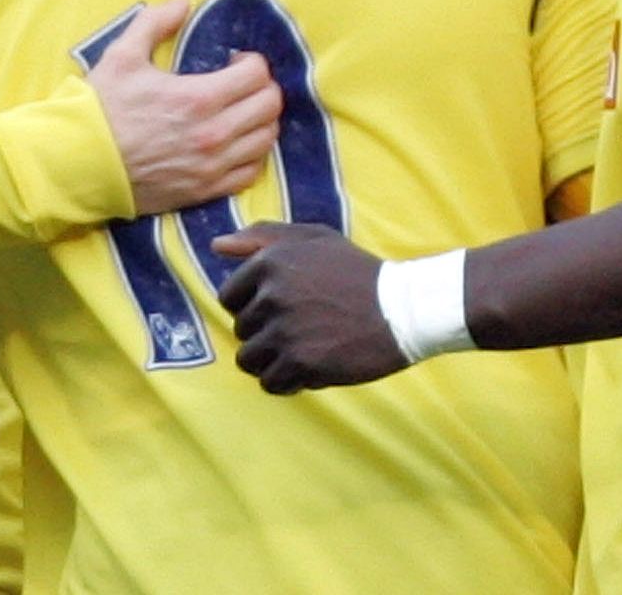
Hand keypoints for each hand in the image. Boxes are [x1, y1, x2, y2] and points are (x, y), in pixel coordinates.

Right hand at [84, 0, 281, 213]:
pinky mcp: (205, 190)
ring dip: (261, 120)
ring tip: (242, 112)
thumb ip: (155, 22)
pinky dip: (252, 155)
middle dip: (262, 88)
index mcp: (198, 97)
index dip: (252, 61)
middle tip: (242, 84)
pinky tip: (236, 144)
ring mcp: (212, 166)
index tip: (235, 61)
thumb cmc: (100, 109)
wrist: (80, 163)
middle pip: (270, 106)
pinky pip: (250, 173)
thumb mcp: (122, 56)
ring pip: (266, 140)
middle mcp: (214, 133)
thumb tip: (183, 1)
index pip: (257, 75)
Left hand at [211, 223, 405, 392]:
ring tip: (300, 352)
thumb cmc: (356, 272)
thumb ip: (262, 237)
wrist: (404, 309)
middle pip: (242, 331)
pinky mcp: (302, 364)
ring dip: (271, 361)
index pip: (229, 298)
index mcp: (269, 263)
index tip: (281, 309)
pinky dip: (287, 381)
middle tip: (301, 329)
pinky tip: (309, 369)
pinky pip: (271, 383)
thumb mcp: (314, 239)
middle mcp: (271, 296)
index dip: (252, 307)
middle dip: (265, 333)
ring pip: (249, 360)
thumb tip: (217, 246)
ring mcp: (285, 332)